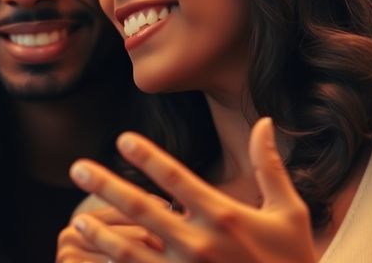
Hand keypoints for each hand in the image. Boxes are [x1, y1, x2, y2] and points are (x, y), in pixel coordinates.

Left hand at [68, 118, 315, 262]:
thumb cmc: (294, 261)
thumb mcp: (290, 213)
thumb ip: (269, 167)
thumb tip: (264, 121)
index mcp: (225, 215)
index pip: (176, 178)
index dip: (147, 157)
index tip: (122, 139)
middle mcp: (201, 243)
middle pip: (142, 209)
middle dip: (106, 187)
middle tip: (77, 169)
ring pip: (132, 252)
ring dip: (101, 236)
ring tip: (77, 223)